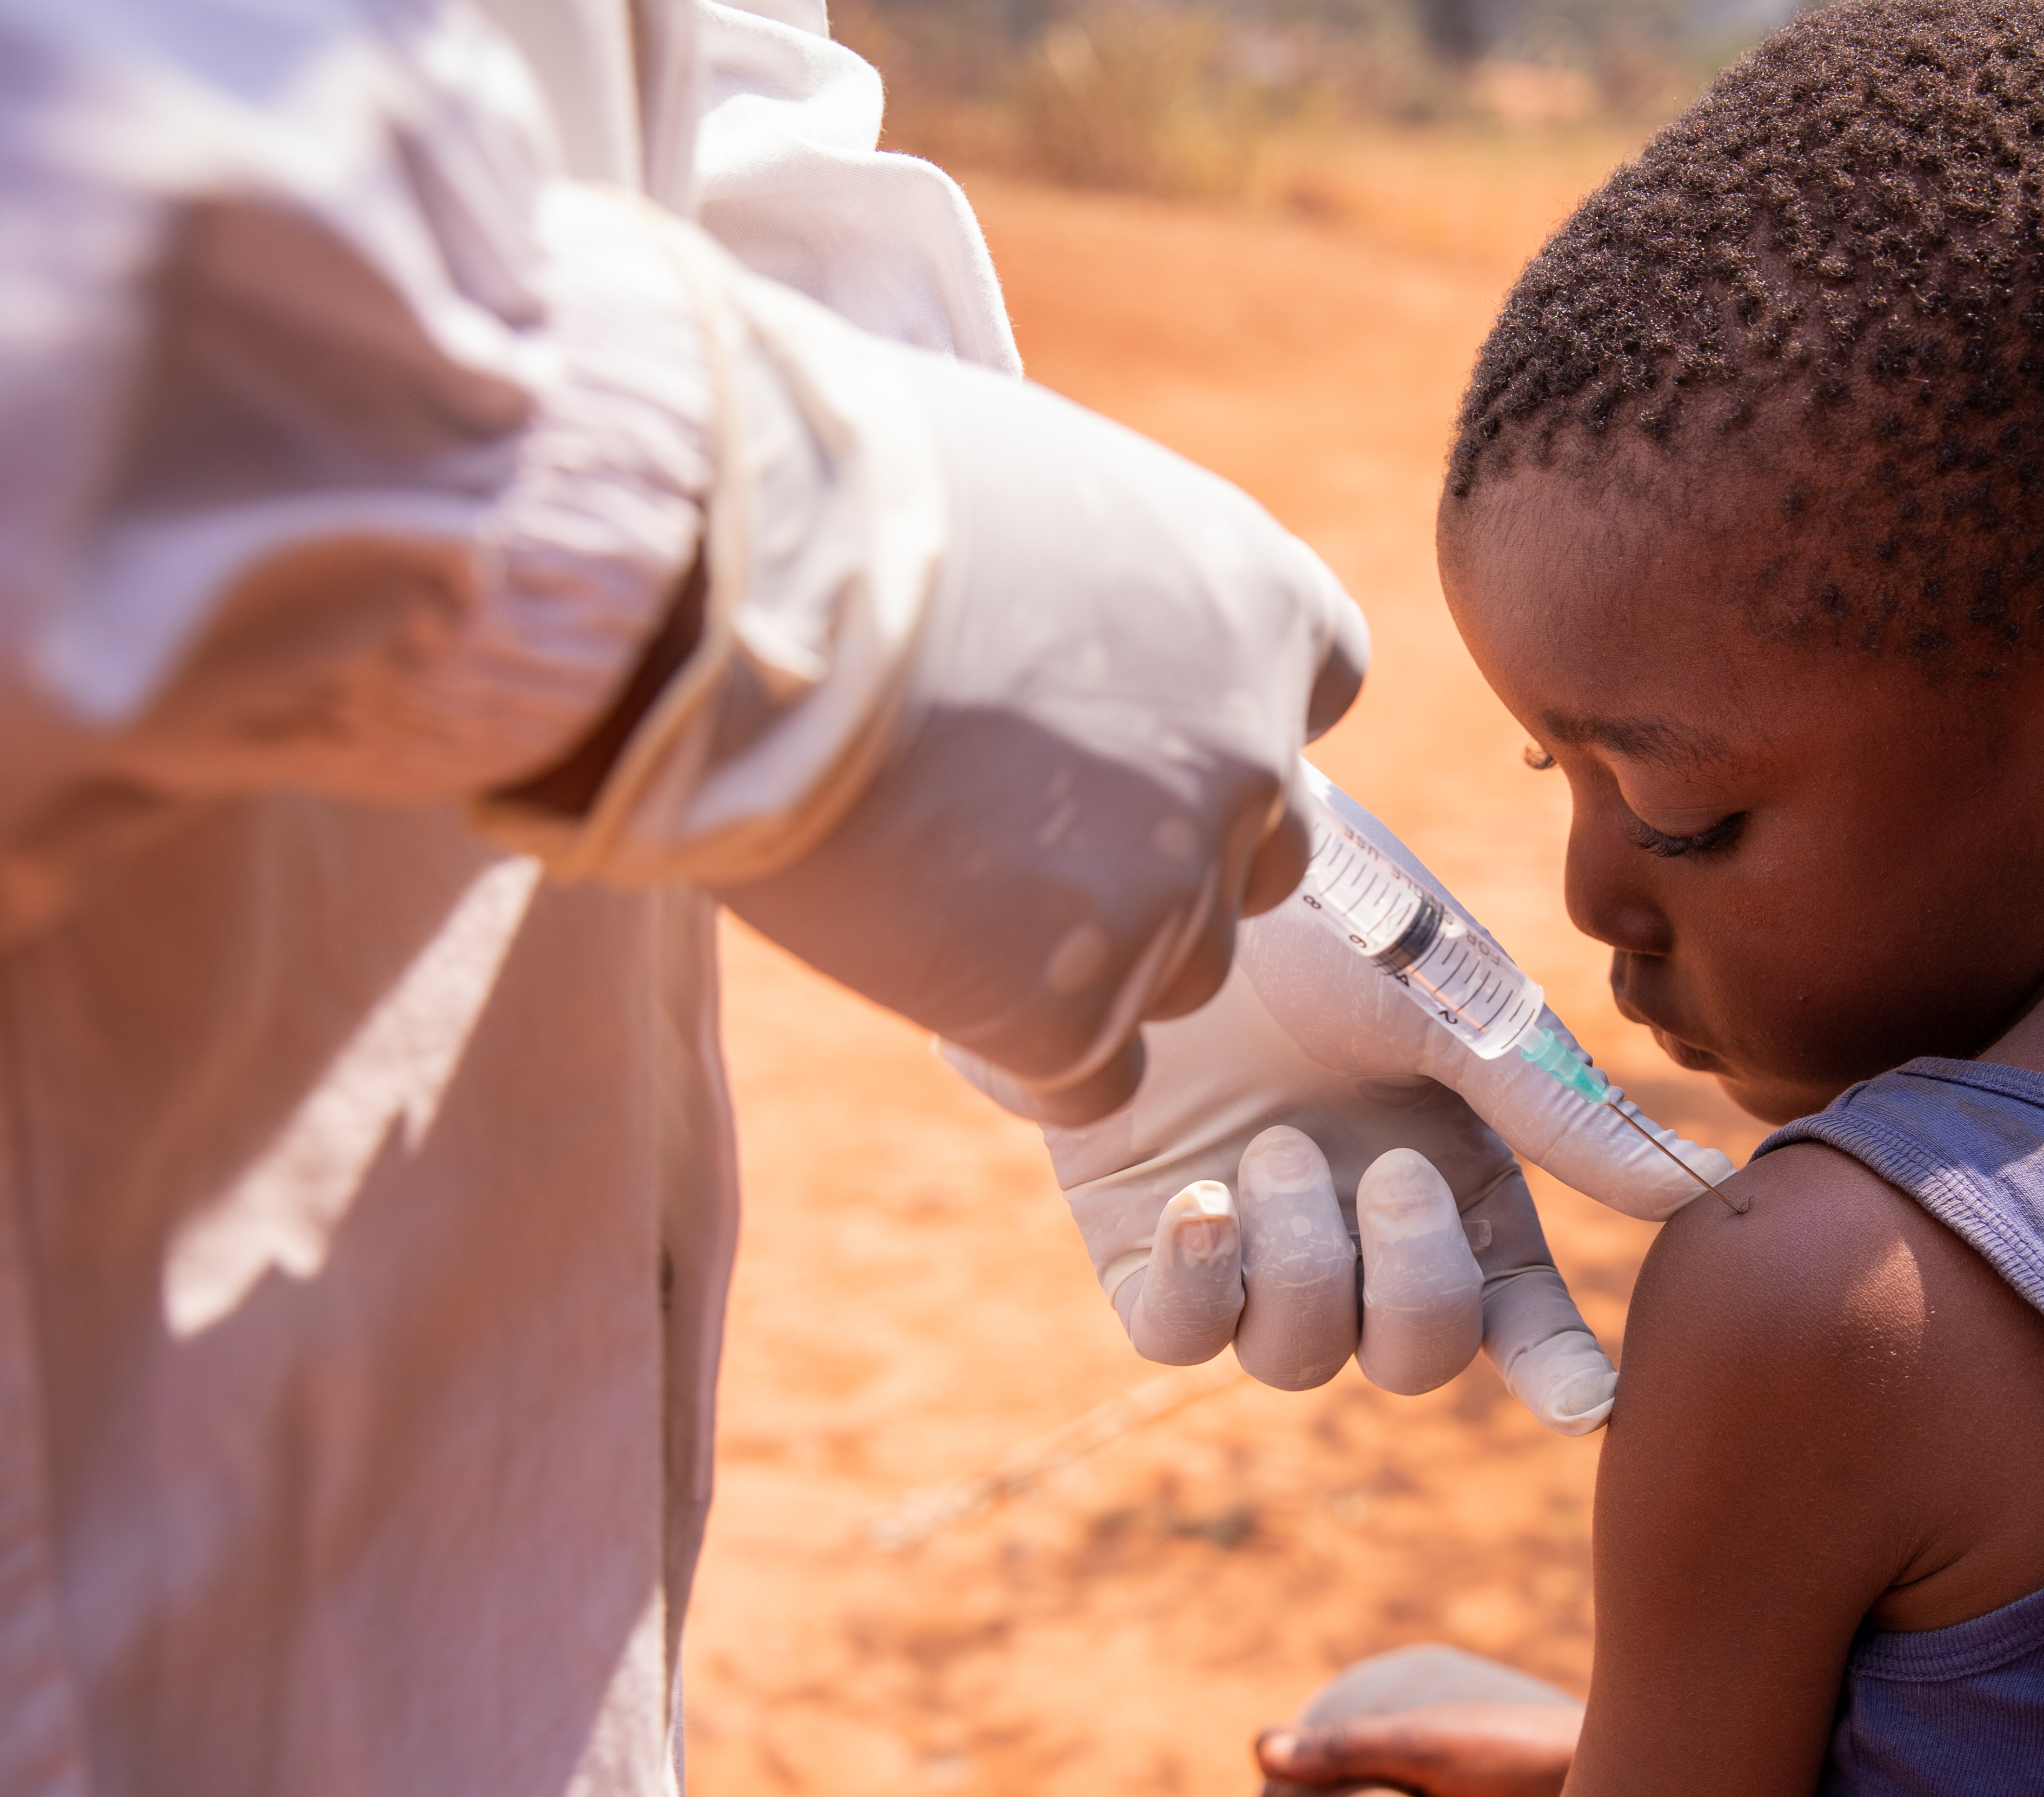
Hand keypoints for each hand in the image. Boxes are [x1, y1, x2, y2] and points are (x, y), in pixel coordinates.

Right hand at [717, 349, 1363, 1119]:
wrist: (726, 594)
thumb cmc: (838, 489)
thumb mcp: (1030, 473)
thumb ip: (1106, 564)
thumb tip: (1082, 591)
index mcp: (1257, 601)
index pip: (1317, 686)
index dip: (1221, 716)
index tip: (1124, 725)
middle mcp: (1248, 753)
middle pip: (1254, 850)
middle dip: (1159, 848)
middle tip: (1015, 827)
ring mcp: (1168, 893)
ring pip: (1181, 972)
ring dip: (1089, 954)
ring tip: (946, 893)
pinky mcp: (1071, 1008)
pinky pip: (1098, 1076)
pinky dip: (1033, 1051)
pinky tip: (943, 993)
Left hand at [951, 774, 1735, 1433]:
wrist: (1171, 859)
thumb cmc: (1331, 913)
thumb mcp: (1454, 1006)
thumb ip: (1559, 1113)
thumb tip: (1707, 1190)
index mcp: (1459, 1184)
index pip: (1518, 1314)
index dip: (1555, 1370)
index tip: (1585, 1400)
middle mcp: (1361, 1235)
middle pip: (1415, 1357)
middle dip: (1416, 1286)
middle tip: (1390, 1170)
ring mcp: (1256, 1246)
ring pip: (1294, 1360)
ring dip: (1301, 1266)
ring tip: (1271, 1144)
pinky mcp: (1150, 1243)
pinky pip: (1177, 1338)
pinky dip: (1199, 1292)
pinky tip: (1203, 1206)